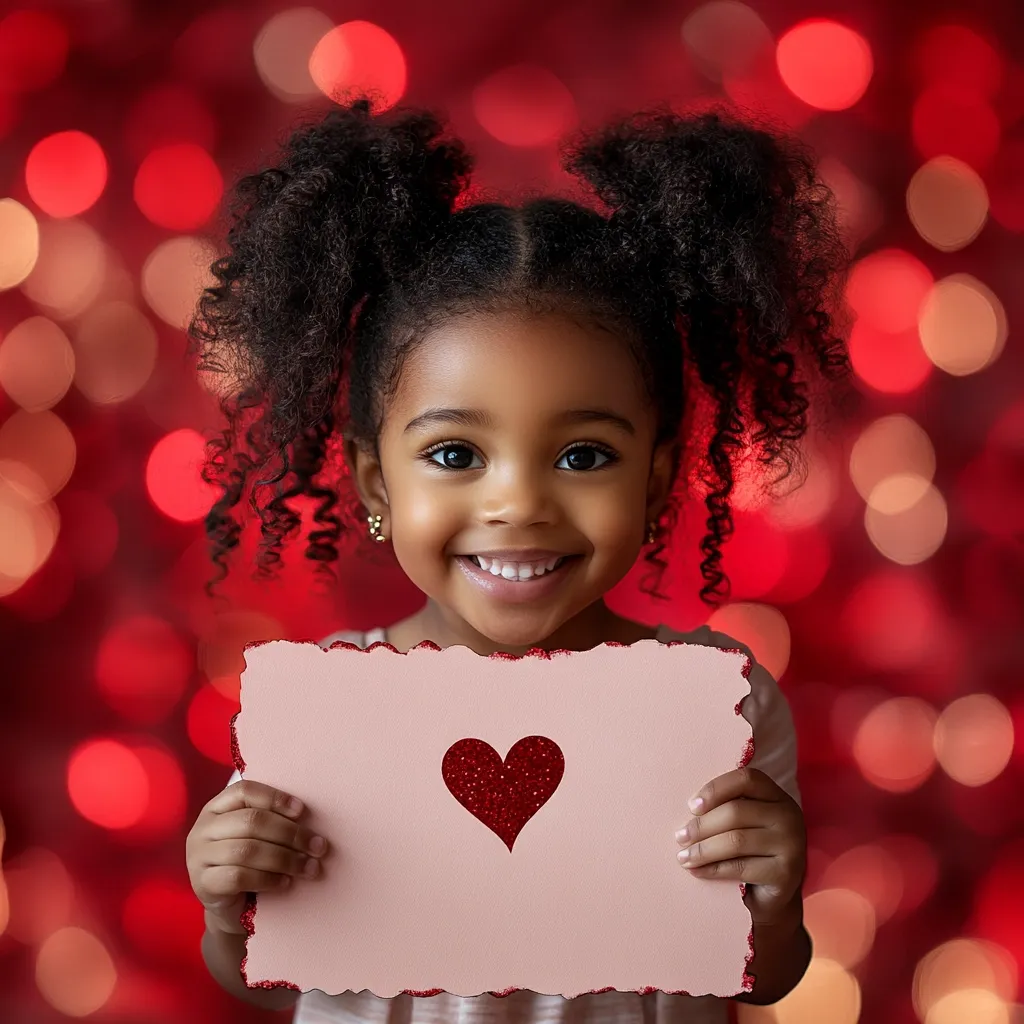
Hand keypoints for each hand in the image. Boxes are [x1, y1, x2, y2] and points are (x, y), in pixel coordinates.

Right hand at [186, 780, 329, 933]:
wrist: (229, 908)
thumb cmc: (248, 864)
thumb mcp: (256, 837)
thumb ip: (272, 821)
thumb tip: (310, 819)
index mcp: (216, 807)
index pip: (244, 791)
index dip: (275, 798)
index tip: (302, 811)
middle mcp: (203, 828)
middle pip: (251, 821)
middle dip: (291, 833)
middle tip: (318, 846)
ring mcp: (198, 857)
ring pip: (247, 850)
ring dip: (286, 858)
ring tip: (309, 867)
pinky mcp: (202, 885)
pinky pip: (239, 877)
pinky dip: (268, 879)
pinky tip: (286, 882)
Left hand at [674, 767, 805, 925]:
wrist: (774, 895)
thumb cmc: (751, 851)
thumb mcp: (744, 824)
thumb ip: (726, 809)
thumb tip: (689, 809)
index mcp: (777, 796)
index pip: (746, 779)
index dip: (715, 789)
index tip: (692, 806)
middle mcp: (789, 816)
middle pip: (736, 812)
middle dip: (702, 825)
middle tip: (680, 836)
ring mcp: (791, 845)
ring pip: (736, 840)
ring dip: (703, 849)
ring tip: (683, 857)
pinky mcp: (785, 874)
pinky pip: (741, 867)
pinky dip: (714, 869)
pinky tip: (698, 871)